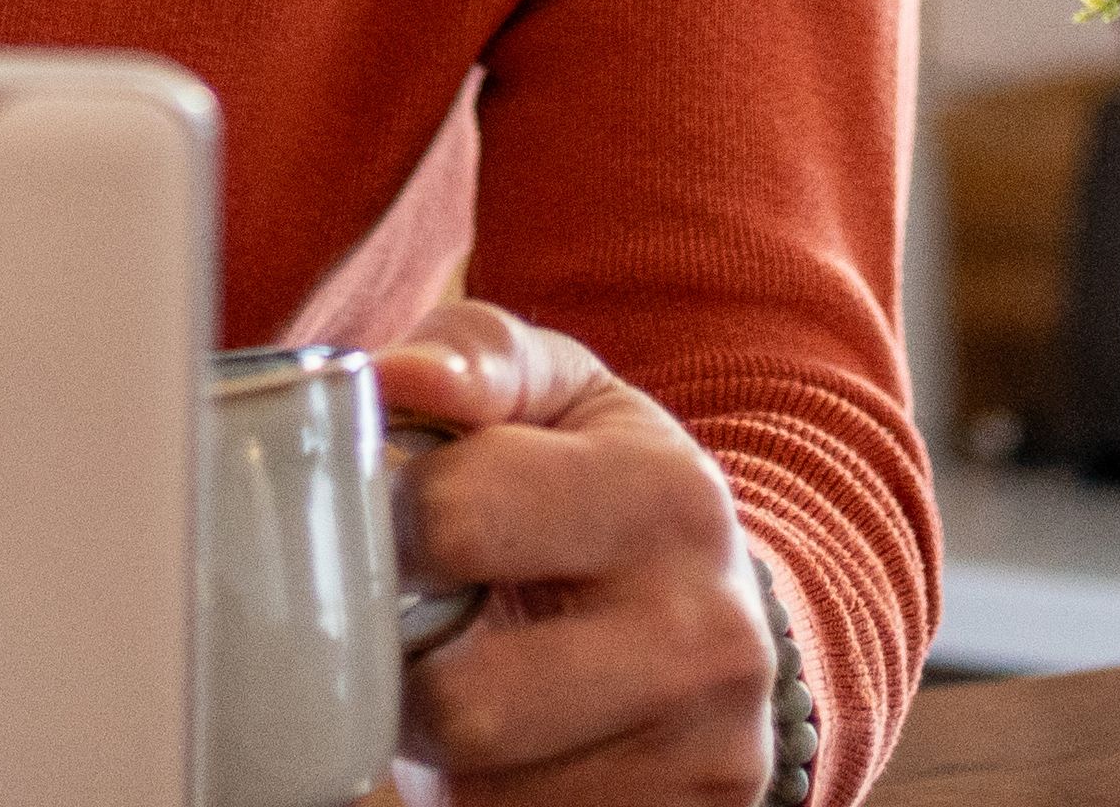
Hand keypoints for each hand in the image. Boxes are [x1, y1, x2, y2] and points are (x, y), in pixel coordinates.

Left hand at [372, 303, 778, 806]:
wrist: (733, 624)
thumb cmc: (606, 493)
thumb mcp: (563, 396)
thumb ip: (476, 356)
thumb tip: (392, 378)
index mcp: (670, 499)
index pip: (454, 517)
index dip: (385, 524)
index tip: (391, 526)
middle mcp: (706, 639)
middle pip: (459, 706)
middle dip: (404, 674)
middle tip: (415, 636)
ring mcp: (703, 760)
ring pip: (480, 796)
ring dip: (439, 754)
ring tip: (468, 690)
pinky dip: (484, 805)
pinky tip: (508, 757)